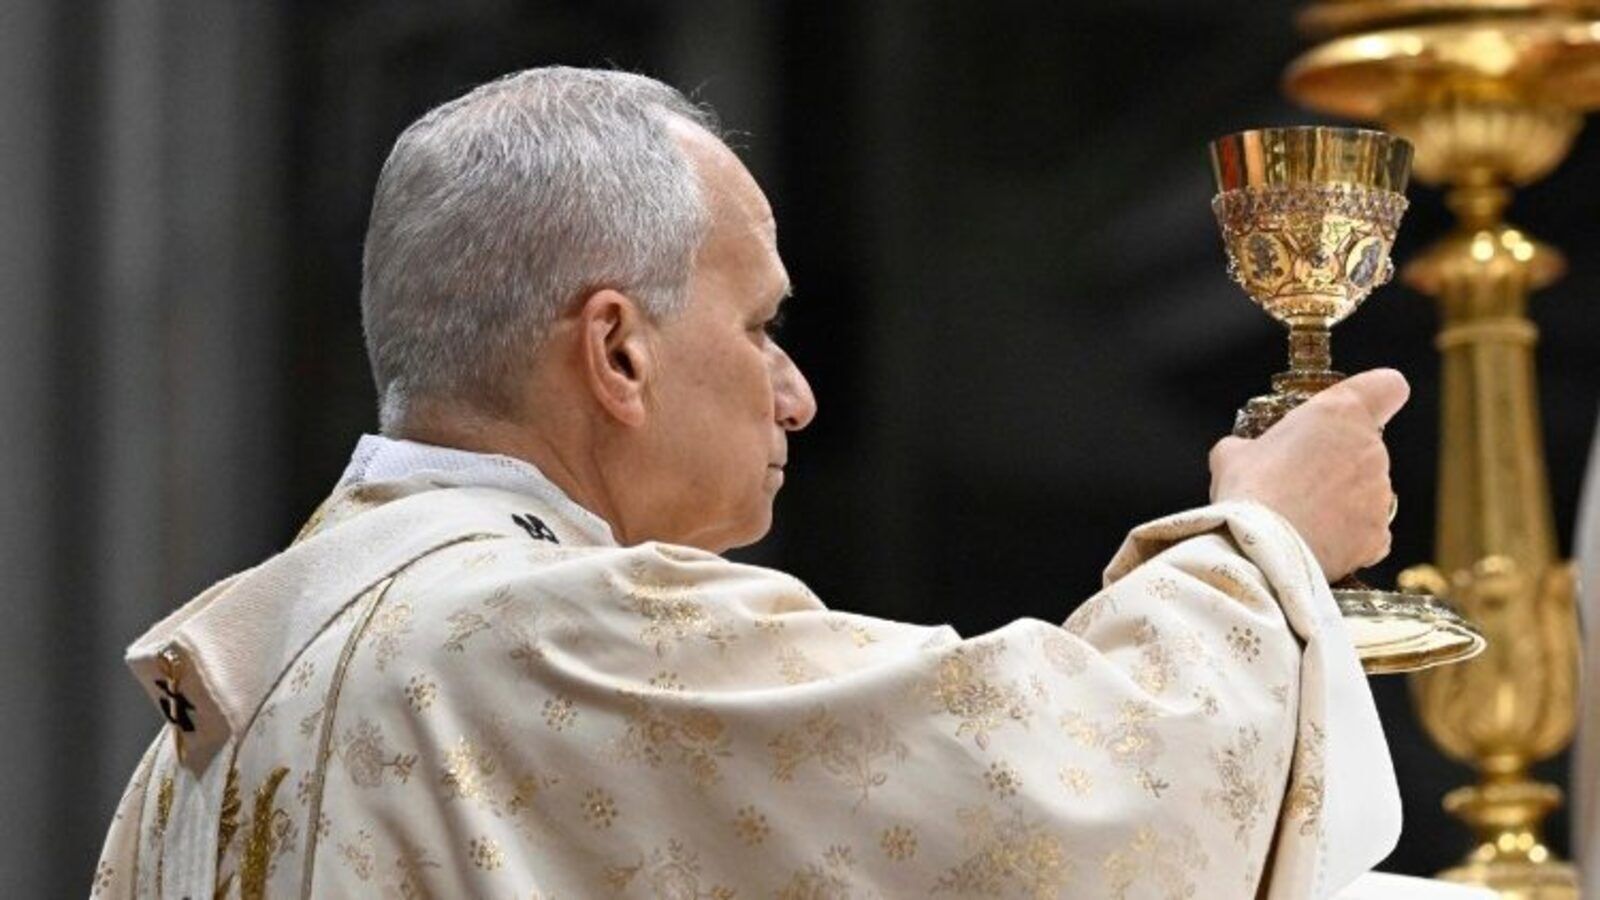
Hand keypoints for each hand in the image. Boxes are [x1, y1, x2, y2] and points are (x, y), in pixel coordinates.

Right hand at [1208, 368, 1409, 581]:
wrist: (1261, 551)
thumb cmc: (1248, 492)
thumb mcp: (1232, 454)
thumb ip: (1250, 445)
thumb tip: (1244, 453)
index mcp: (1339, 414)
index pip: (1387, 386)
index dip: (1375, 395)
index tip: (1357, 410)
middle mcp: (1370, 449)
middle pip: (1367, 446)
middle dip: (1338, 461)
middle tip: (1298, 480)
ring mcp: (1380, 495)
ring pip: (1367, 491)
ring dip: (1342, 499)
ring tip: (1301, 517)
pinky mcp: (1378, 535)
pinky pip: (1370, 531)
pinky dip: (1350, 536)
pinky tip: (1319, 541)